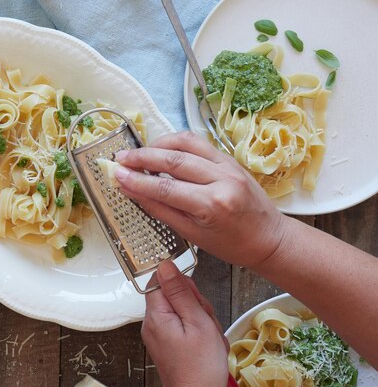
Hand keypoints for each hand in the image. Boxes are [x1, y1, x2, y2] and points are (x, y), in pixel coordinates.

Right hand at [114, 131, 285, 268]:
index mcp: (213, 205)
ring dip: (158, 144)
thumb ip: (161, 210)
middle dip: (142, 157)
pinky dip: (176, 143)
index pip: (165, 187)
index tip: (116, 175)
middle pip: (173, 159)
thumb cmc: (232, 244)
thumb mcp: (193, 234)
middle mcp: (222, 178)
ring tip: (138, 153)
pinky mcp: (229, 157)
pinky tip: (162, 150)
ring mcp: (228, 164)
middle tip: (120, 159)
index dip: (137, 180)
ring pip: (186, 142)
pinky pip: (198, 142)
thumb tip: (133, 192)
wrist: (269, 238)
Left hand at [142, 260, 226, 386]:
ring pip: (183, 311)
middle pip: (174, 296)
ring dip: (201, 320)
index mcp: (155, 316)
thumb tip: (165, 265)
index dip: (182, 285)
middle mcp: (152, 325)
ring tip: (208, 339)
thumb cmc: (200, 371)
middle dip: (196, 305)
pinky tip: (207, 346)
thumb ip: (181, 292)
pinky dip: (199, 333)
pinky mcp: (168, 346)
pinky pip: (185, 327)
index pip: (160, 280)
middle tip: (206, 324)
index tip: (195, 299)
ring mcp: (159, 336)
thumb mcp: (197, 323)